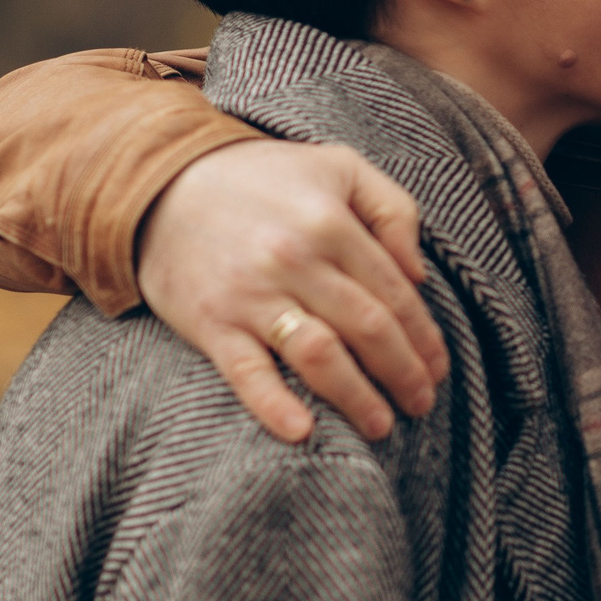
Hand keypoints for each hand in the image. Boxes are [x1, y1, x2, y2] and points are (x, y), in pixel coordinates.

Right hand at [137, 140, 441, 443]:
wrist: (162, 183)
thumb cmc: (264, 178)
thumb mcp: (340, 168)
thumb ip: (394, 210)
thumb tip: (419, 274)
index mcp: (332, 223)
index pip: (394, 293)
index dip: (424, 337)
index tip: (439, 369)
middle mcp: (295, 260)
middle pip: (367, 328)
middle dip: (403, 372)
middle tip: (421, 403)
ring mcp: (251, 294)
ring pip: (320, 354)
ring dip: (356, 396)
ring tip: (381, 425)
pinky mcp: (211, 323)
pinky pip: (246, 372)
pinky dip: (273, 404)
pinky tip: (302, 431)